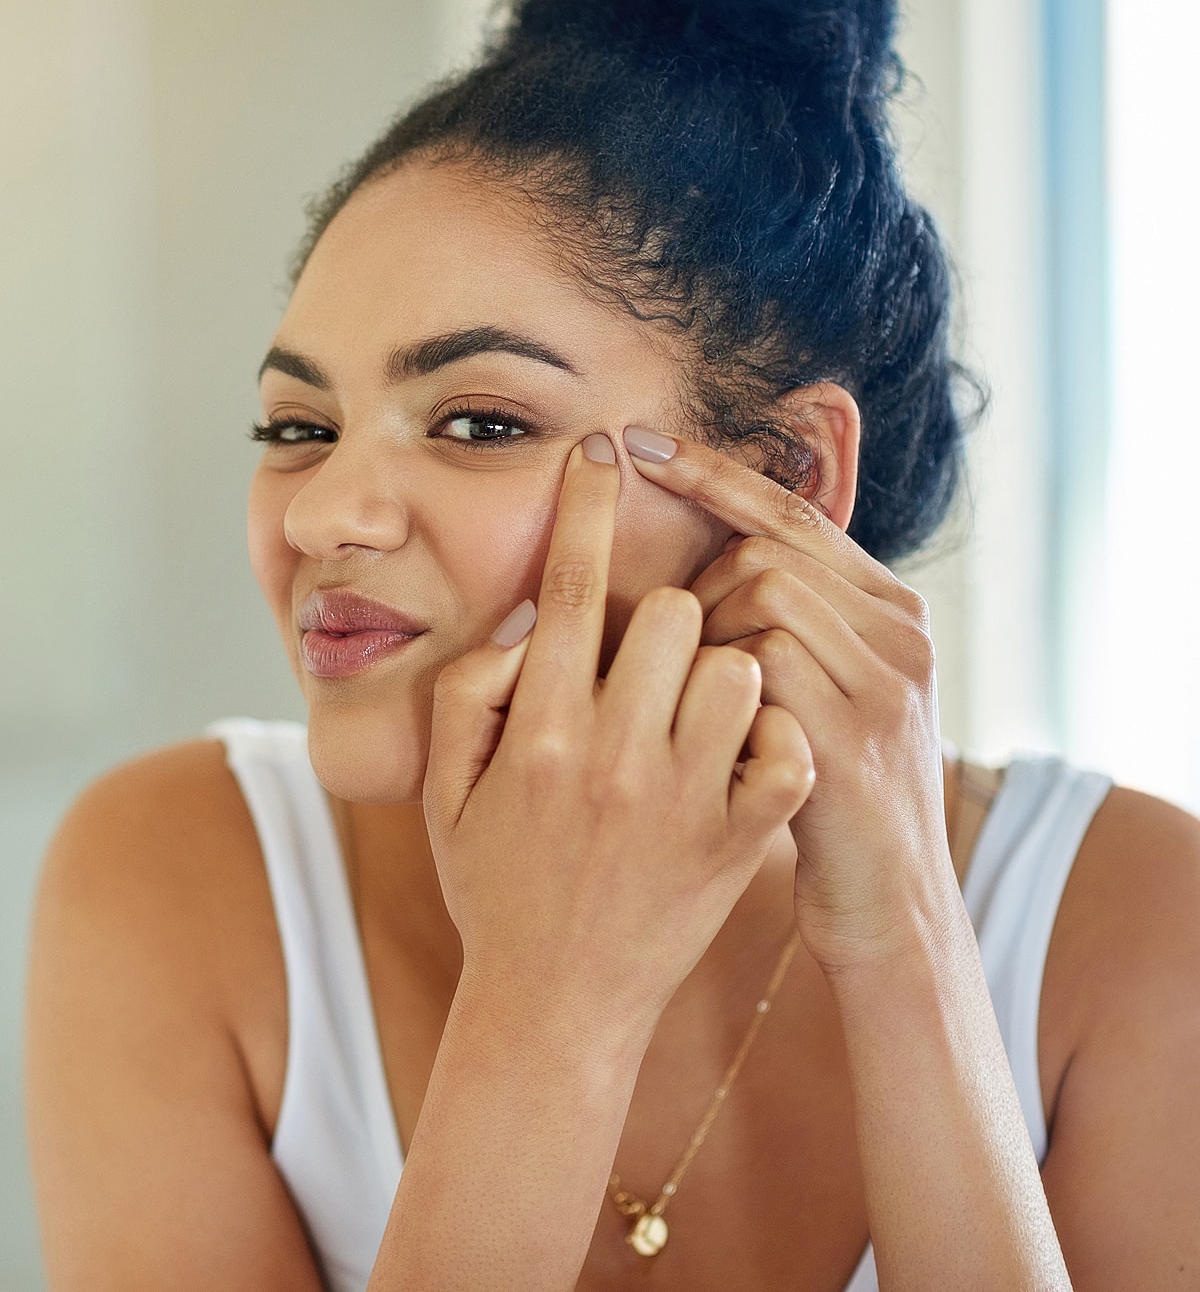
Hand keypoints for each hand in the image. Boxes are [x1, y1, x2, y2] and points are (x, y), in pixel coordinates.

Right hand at [423, 435, 814, 1038]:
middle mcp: (614, 756)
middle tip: (654, 649)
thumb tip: (521, 626)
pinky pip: (784, 749)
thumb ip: (467, 697)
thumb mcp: (444, 795)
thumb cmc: (496, 889)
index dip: (587, 508)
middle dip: (667, 610)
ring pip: (737, 668)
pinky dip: (775, 738)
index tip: (603, 453)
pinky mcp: (739, 841)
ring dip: (723, 667)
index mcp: (538, 733)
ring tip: (697, 705)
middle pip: (672, 613)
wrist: (556, 1008)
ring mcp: (685, 800)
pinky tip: (744, 754)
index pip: (569, 590)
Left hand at [622, 426, 955, 979]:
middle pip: (766, 552)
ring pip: (761, 598)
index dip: (713, 473)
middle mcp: (902, 633)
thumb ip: (797, 626)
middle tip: (671, 657)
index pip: (793, 511)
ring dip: (702, 641)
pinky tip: (706, 732)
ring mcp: (886, 684)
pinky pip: (758, 667)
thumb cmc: (831, 798)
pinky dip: (714, 689)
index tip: (637, 444)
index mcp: (892, 611)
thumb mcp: (832, 695)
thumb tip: (713, 561)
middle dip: (698, 591)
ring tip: (691, 705)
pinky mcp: (851, 740)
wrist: (891, 913)